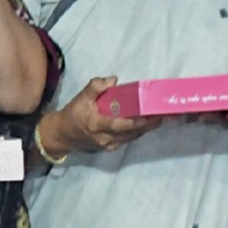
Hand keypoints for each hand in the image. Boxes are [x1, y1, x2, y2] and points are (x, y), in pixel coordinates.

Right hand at [40, 76, 161, 156]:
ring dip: (147, 128)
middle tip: (163, 114)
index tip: (150, 115)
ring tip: (160, 117)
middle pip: (131, 132)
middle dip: (148, 124)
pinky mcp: (112, 147)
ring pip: (132, 137)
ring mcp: (109, 145)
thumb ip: (96, 86)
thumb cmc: (74, 114)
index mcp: (96, 124)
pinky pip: (129, 139)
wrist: (64, 134)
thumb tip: (114, 80)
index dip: (136, 122)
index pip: (119, 125)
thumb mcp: (81, 97)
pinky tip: (148, 123)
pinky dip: (139, 131)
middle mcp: (105, 137)